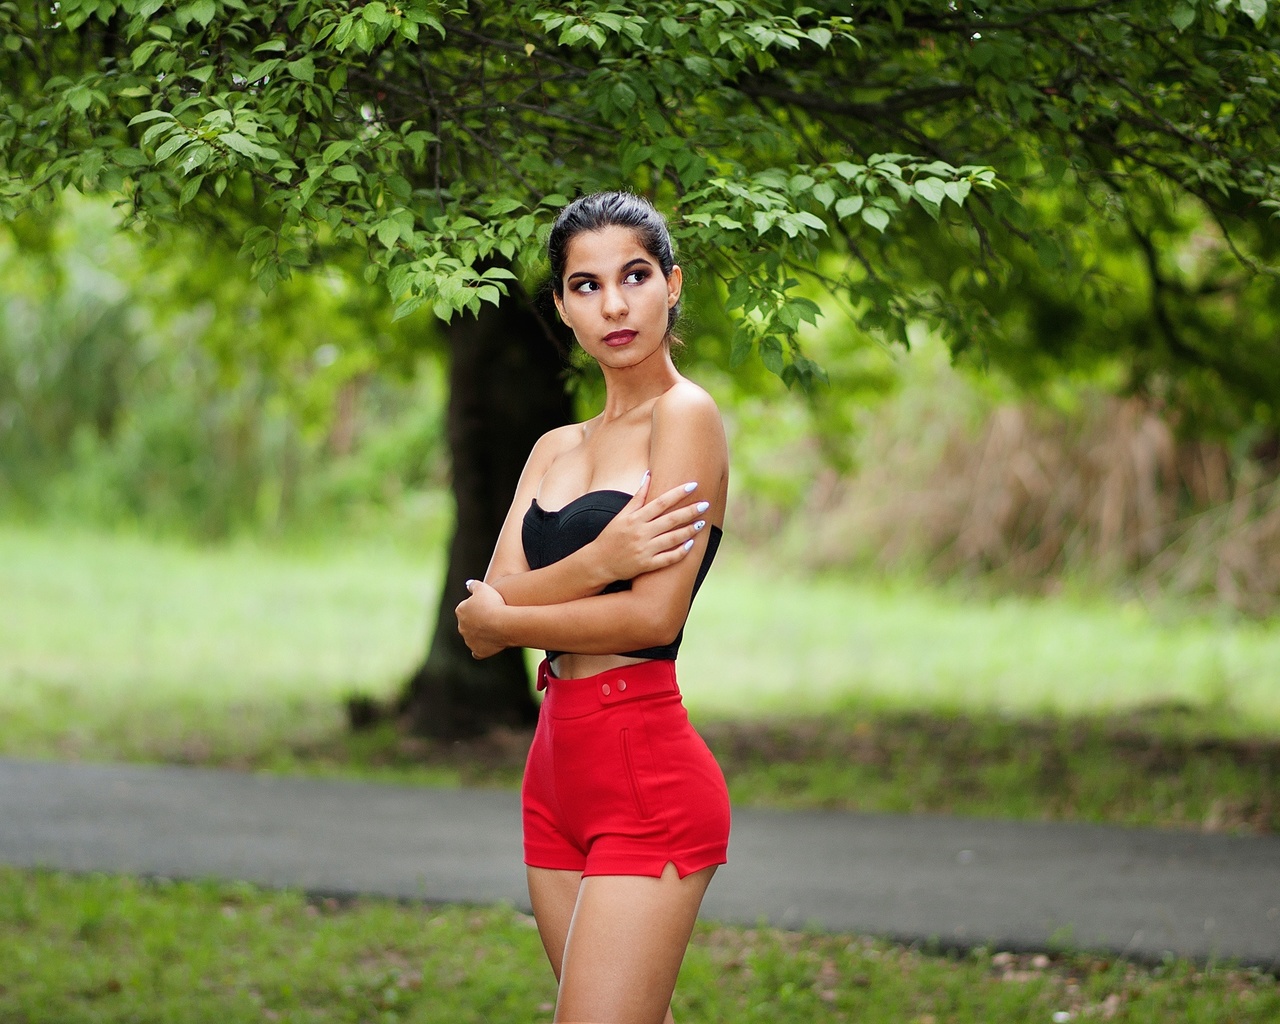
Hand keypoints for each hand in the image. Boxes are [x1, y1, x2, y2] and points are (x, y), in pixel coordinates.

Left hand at [455, 579, 507, 658]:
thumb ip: (473, 585)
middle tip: (492, 617)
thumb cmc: (493, 603)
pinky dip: (481, 649)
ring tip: (494, 630)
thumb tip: (468, 584)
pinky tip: (488, 645)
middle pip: (468, 624)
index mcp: (461, 611)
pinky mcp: (478, 651)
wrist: (501, 624)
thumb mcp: (483, 587)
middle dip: (477, 621)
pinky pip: (477, 652)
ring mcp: (469, 640)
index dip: (477, 607)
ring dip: (480, 635)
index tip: (488, 605)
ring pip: (472, 637)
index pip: (466, 608)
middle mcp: (461, 627)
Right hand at [592, 472, 711, 581]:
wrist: (598, 562)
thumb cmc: (611, 536)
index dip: (678, 493)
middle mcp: (640, 533)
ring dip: (689, 530)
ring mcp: (644, 550)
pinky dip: (680, 552)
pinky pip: (668, 559)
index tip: (693, 485)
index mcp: (634, 519)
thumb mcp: (621, 515)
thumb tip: (649, 475)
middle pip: (670, 520)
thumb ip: (638, 497)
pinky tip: (691, 544)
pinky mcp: (646, 565)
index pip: (660, 502)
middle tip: (705, 504)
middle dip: (689, 511)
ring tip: (702, 523)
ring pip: (672, 539)